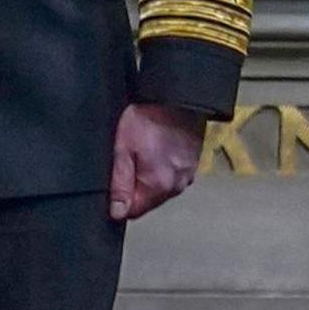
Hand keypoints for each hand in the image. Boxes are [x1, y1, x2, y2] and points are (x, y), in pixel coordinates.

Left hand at [110, 103, 205, 221]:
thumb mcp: (123, 148)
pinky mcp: (192, 165)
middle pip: (147, 200)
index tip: (116, 178)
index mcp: (158, 185)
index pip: (133, 211)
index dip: (119, 199)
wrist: (179, 96)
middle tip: (129, 158)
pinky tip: (157, 150)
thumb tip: (116, 212)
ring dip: (149, 177)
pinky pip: (172, 176)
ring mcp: (187, 175)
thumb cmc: (150, 117)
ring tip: (144, 151)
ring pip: (160, 188)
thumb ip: (119, 183)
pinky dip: (163, 168)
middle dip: (134, 186)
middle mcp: (176, 186)